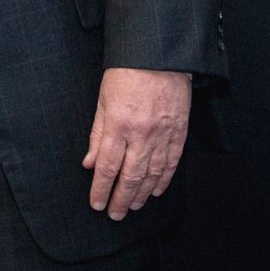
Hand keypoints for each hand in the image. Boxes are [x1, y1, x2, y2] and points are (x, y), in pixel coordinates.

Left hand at [82, 67, 191, 219]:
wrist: (158, 55)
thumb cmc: (126, 73)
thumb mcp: (103, 101)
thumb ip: (97, 135)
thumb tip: (90, 163)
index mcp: (119, 125)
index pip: (108, 167)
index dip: (101, 189)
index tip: (97, 203)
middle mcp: (142, 134)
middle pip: (130, 176)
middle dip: (120, 199)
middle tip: (115, 214)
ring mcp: (163, 134)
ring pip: (152, 174)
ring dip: (141, 194)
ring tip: (132, 206)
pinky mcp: (179, 132)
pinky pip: (172, 163)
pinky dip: (163, 180)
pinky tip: (155, 190)